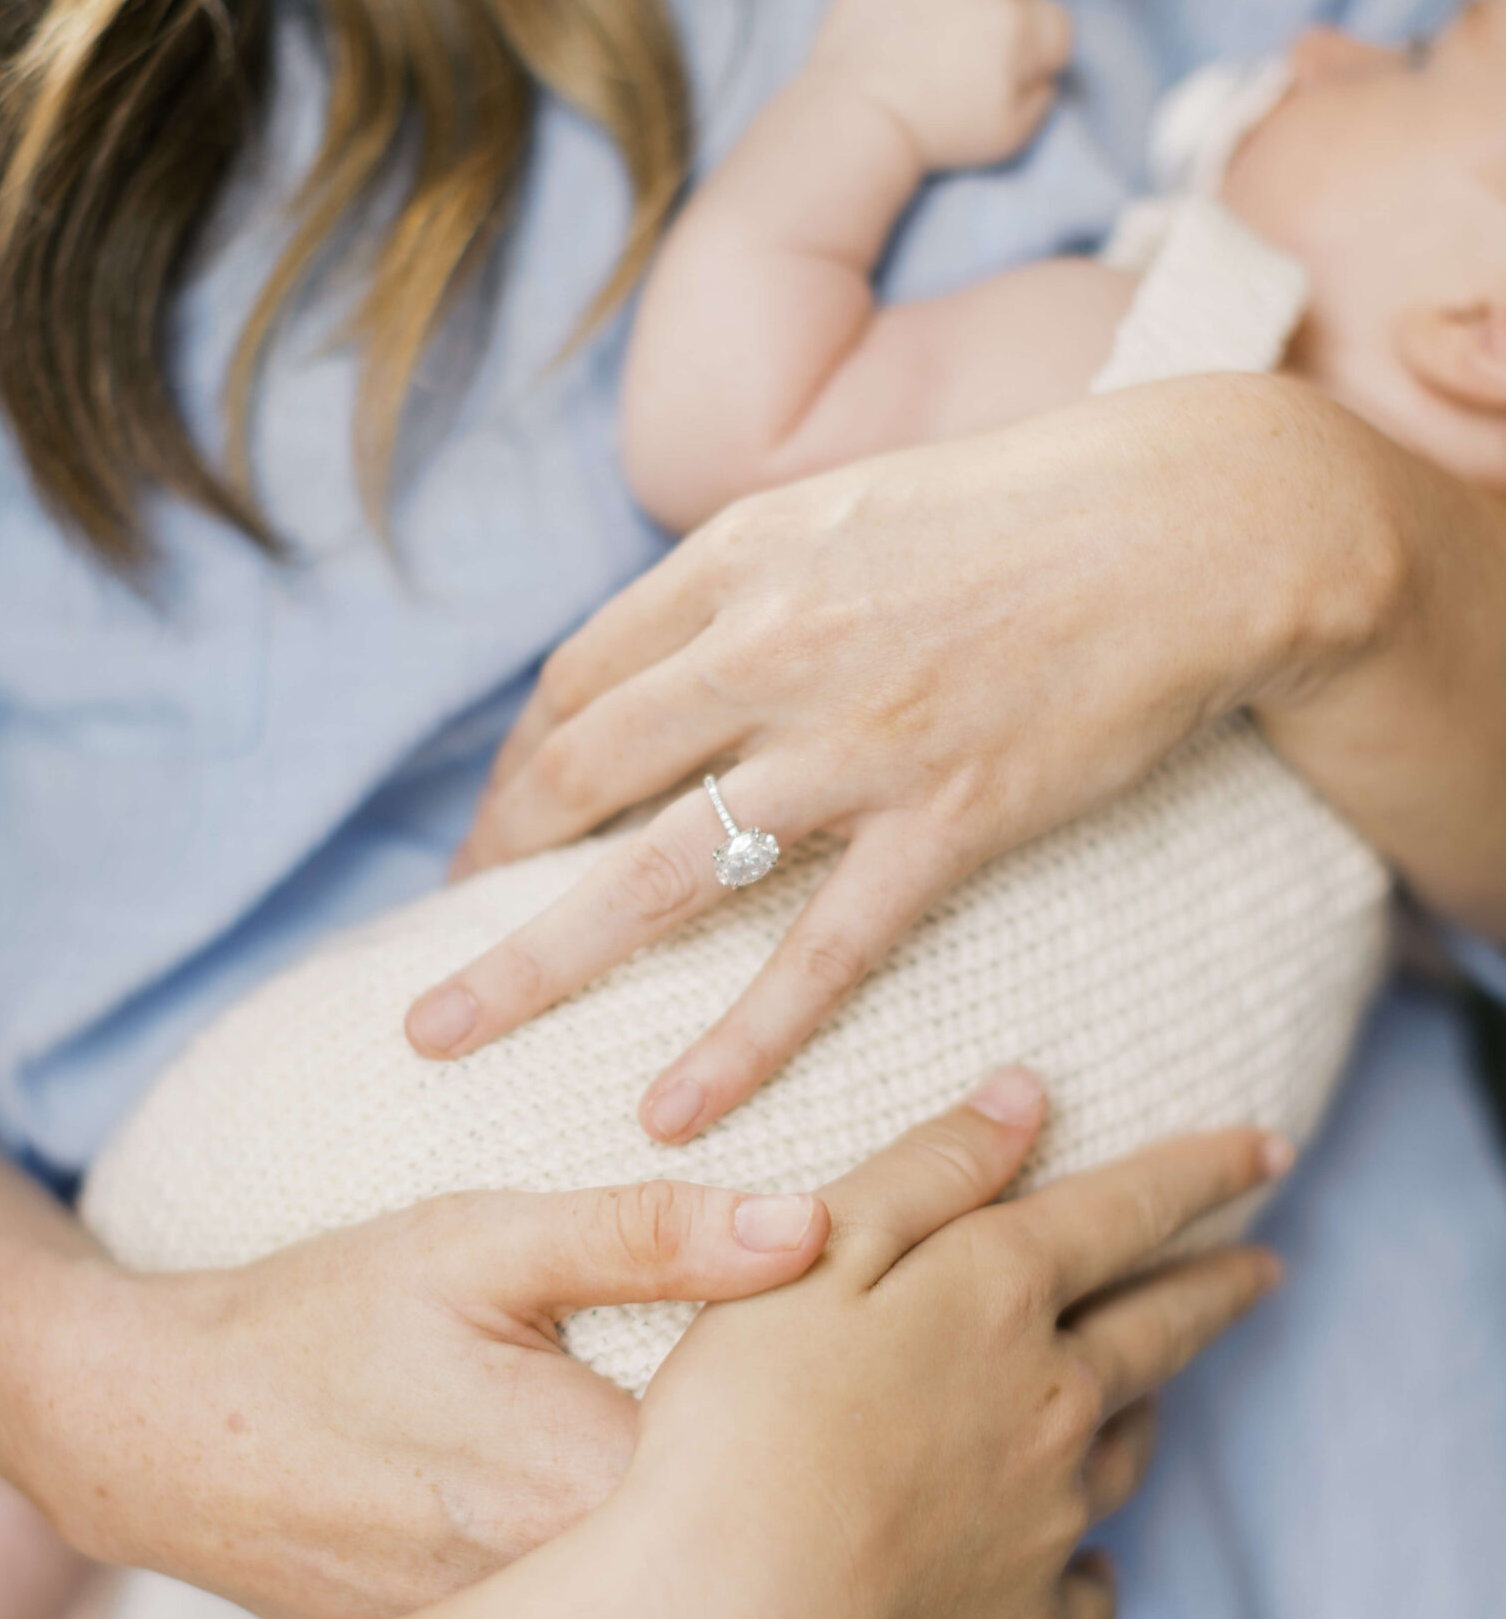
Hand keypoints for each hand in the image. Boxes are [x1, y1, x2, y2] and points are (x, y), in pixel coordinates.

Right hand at [45, 1180, 829, 1618]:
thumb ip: (646, 1233)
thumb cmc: (316, 1326)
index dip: (869, 1399)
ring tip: (820, 1451)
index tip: (910, 1338)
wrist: (158, 1438)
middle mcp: (573, 1611)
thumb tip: (812, 1224)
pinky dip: (679, 1578)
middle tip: (891, 1395)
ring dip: (763, 1534)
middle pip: (768, 1551)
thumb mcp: (475, 1244)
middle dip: (834, 1477)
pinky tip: (706, 1518)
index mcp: (591, 1491)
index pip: (797, 1465)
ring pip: (708, 1605)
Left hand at [413, 375, 1390, 1137]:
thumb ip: (751, 583)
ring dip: (533, 961)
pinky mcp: (948, 817)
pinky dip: (738, 1039)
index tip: (496, 841)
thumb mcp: (852, 508)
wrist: (1191, 524)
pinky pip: (820, 951)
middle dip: (486, 869)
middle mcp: (770, 645)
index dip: (520, 773)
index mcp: (740, 559)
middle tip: (427, 953)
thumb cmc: (1027, 510)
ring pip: (657, 870)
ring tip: (441, 1037)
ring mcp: (854, 739)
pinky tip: (670, 1110)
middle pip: (578, 773)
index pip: (580, 681)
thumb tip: (669, 658)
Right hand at [619, 1078, 1285, 1618]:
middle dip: (1219, 1289)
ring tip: (1155, 1395)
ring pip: (1131, 1451)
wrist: (724, 1613)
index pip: (1132, 1210)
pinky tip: (1083, 1566)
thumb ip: (928, 1168)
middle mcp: (1057, 1399)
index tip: (1266, 1148)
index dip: (1206, 1171)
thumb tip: (1025, 1094)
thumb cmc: (745, 1414)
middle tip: (1264, 1269)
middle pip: (1163, 1329)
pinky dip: (1092, 1570)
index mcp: (1004, 1295)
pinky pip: (1089, 1591)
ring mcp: (1047, 1516)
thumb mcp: (817, 1249)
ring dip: (1150, 1408)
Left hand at [812, 0, 1071, 170]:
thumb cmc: (937, 138)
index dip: (1035, 57)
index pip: (1055, 24)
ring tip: (924, 40)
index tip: (1004, 80)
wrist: (855, 123)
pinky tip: (890, 25)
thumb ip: (1042, 95)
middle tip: (961, 64)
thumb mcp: (1012, 136)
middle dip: (997, 22)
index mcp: (1019, 22)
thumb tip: (1042, 69)